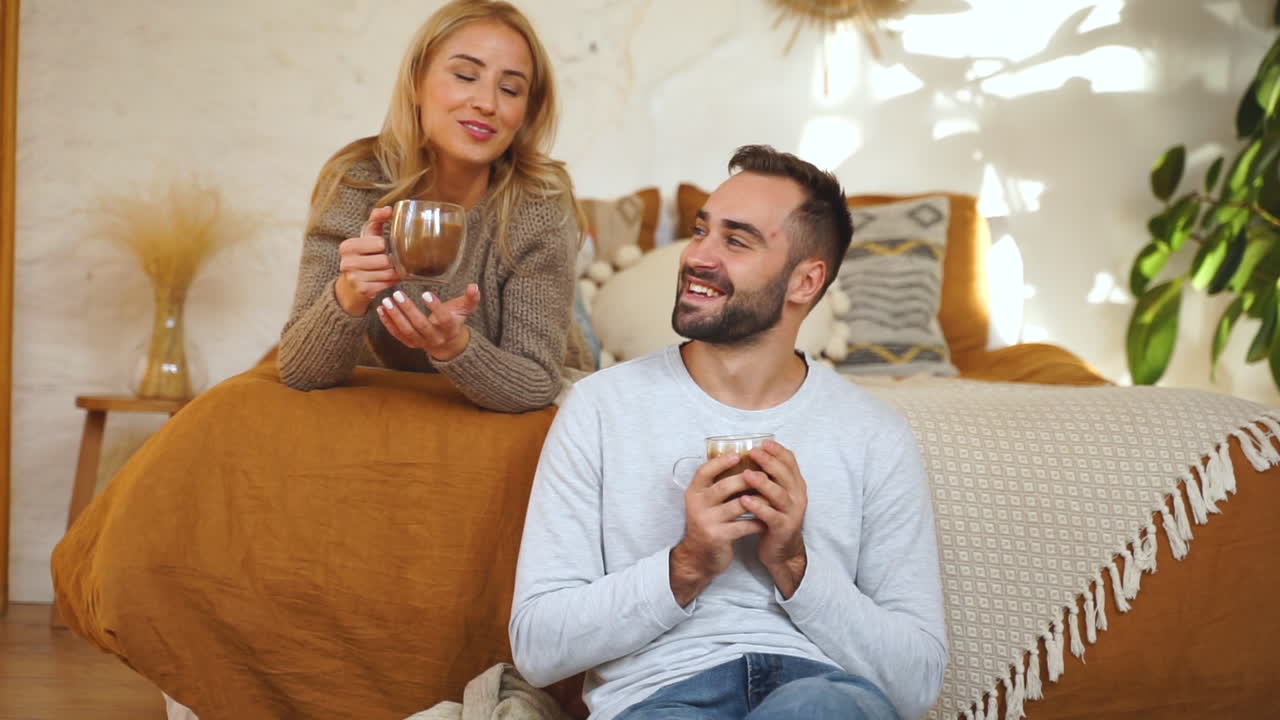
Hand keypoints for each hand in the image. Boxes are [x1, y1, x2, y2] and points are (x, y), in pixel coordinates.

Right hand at [334, 206, 399, 315]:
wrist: (350, 288)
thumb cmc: (362, 258)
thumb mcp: (366, 237)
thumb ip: (376, 220)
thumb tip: (389, 209)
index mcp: (347, 246)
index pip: (378, 243)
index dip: (386, 246)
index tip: (384, 247)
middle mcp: (347, 262)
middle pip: (384, 260)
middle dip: (392, 260)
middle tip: (392, 260)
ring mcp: (354, 278)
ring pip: (388, 273)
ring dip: (395, 271)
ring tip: (393, 269)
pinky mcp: (363, 291)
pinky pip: (388, 284)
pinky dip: (393, 281)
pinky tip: (390, 278)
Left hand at [376, 284, 480, 361]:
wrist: (447, 343)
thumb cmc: (454, 320)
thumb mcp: (464, 309)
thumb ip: (470, 298)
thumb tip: (474, 286)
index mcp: (449, 328)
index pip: (443, 318)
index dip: (435, 307)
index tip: (425, 293)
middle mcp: (435, 337)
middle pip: (421, 325)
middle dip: (408, 310)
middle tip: (398, 294)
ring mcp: (421, 342)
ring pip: (407, 331)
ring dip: (395, 316)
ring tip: (386, 301)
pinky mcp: (410, 344)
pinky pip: (397, 335)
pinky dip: (387, 323)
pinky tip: (380, 310)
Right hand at [670, 452, 765, 605]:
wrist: (698, 557)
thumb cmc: (708, 522)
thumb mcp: (704, 502)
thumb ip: (715, 485)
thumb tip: (739, 461)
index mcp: (694, 492)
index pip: (704, 472)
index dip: (720, 462)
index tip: (738, 454)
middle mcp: (697, 505)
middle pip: (723, 487)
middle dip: (746, 479)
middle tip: (765, 473)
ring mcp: (707, 521)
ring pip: (737, 505)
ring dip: (758, 499)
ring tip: (773, 495)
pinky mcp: (718, 537)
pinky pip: (743, 526)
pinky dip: (757, 521)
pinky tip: (767, 519)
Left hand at [741, 439, 808, 598]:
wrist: (781, 551)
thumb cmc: (774, 517)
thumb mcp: (775, 495)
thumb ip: (770, 477)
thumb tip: (749, 452)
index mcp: (796, 485)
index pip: (791, 462)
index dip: (778, 451)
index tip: (762, 442)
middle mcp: (797, 496)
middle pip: (785, 475)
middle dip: (769, 462)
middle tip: (752, 452)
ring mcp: (792, 513)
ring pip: (779, 494)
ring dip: (762, 483)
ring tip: (746, 474)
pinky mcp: (783, 528)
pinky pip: (771, 516)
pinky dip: (758, 507)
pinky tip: (744, 500)